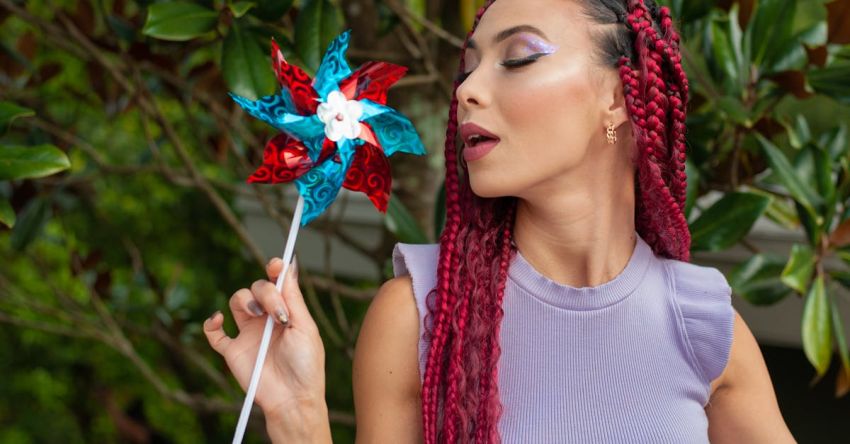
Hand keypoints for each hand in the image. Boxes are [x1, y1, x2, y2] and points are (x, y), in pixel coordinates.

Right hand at [204, 256, 326, 418]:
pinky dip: (211, 323)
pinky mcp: (233, 351)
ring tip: (257, 314)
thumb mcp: (304, 328)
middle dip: (265, 292)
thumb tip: (288, 266)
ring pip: (237, 302)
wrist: (292, 399)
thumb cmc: (305, 365)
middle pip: (256, 288)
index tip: (275, 264)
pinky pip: (214, 333)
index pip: (277, 283)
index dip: (275, 269)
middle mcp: (266, 320)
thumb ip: (293, 298)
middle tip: (277, 311)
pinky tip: (219, 320)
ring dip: (244, 300)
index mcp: (286, 312)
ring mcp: (248, 334)